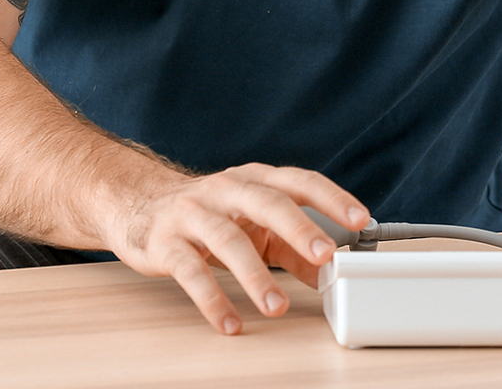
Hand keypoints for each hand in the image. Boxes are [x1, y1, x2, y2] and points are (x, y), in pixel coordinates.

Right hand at [105, 163, 369, 334]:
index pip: (301, 182)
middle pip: (269, 203)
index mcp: (258, 179)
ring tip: (278, 307)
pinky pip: (191, 272)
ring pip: (229, 241)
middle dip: (300, 228)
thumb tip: (329, 274)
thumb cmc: (213, 213)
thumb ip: (292, 247)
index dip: (333, 199)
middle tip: (326, 255)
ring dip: (256, 276)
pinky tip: (231, 322)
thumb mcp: (256, 223)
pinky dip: (212, 299)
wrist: (140, 205)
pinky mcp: (166, 243)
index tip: (361, 220)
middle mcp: (228, 189)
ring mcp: (195, 213)